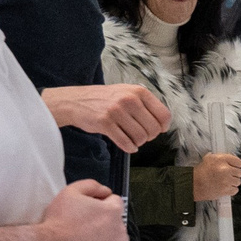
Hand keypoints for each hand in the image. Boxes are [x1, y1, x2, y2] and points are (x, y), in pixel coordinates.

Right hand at [38, 180, 128, 240]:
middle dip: (104, 220)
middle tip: (85, 226)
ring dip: (108, 236)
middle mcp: (120, 228)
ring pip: (118, 237)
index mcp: (112, 210)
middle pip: (116, 220)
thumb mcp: (71, 191)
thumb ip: (92, 185)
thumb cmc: (59, 222)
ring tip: (88, 240)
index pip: (115, 201)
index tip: (90, 210)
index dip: (101, 203)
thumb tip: (105, 190)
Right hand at [47, 84, 169, 152]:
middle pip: (154, 129)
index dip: (163, 127)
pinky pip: (126, 143)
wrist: (76, 101)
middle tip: (141, 136)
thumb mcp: (127, 93)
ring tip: (131, 138)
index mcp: (138, 91)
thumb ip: (145, 105)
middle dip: (149, 137)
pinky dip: (129, 148)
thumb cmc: (105, 99)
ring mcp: (116, 110)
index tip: (157, 130)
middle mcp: (129, 99)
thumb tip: (164, 124)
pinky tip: (128, 145)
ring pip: (141, 137)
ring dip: (138, 143)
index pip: (164, 115)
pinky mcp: (105, 123)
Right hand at [192, 151, 240, 205]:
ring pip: (238, 181)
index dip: (236, 165)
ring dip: (233, 182)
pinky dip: (231, 189)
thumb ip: (224, 158)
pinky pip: (235, 190)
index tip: (234, 167)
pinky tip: (225, 187)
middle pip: (240, 172)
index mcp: (221, 159)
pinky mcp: (226, 190)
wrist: (194, 184)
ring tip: (224, 182)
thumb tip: (239, 163)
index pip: (238, 162)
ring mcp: (226, 180)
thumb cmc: (201, 171)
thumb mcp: (210, 158)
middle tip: (227, 175)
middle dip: (234, 174)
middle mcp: (225, 169)